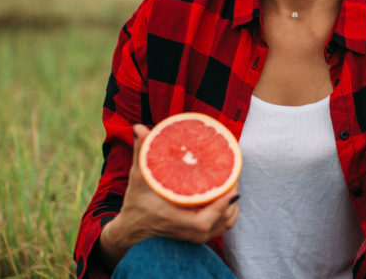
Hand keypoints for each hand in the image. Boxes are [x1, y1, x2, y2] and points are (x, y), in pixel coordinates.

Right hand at [97, 125, 239, 265]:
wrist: (132, 228)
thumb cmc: (135, 203)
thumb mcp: (137, 177)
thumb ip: (142, 152)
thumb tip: (139, 128)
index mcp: (173, 219)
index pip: (203, 220)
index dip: (220, 205)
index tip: (231, 186)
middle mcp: (187, 232)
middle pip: (222, 218)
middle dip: (232, 195)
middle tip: (234, 171)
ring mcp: (194, 236)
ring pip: (225, 222)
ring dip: (232, 203)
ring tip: (233, 180)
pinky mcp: (199, 236)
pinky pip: (223, 226)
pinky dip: (229, 211)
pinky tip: (229, 195)